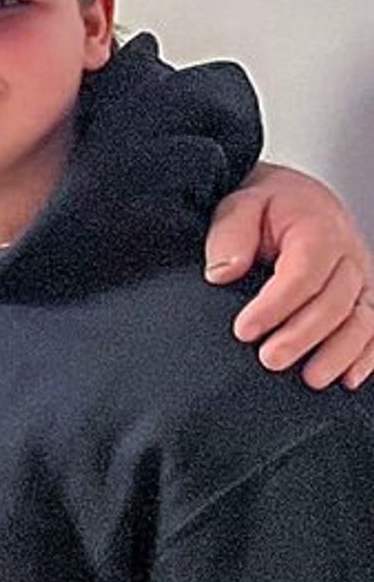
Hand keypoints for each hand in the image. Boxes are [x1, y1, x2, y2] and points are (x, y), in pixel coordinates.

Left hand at [208, 163, 373, 388]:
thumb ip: (229, 235)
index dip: (276, 305)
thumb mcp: (239, 207)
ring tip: (312, 379)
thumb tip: (222, 271)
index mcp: (318, 228)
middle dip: (303, 335)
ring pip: (362, 319)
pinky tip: (350, 378)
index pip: (303, 272)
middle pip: (335, 301)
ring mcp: (361, 278)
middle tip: (270, 360)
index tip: (244, 330)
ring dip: (340, 352)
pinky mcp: (364, 297)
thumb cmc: (266, 208)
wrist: (294, 202)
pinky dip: (368, 355)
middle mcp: (348, 254)